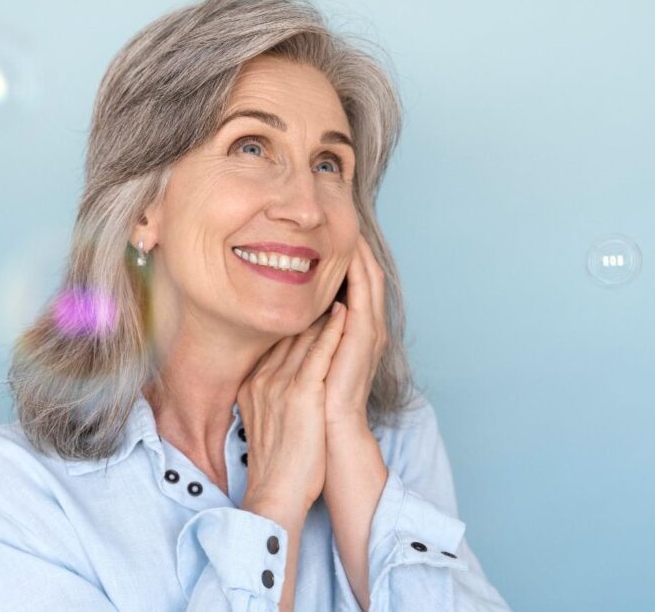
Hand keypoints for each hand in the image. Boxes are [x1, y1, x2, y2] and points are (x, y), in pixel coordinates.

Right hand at [237, 303, 347, 512]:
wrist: (277, 493)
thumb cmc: (280, 464)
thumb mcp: (264, 421)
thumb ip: (268, 396)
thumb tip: (281, 383)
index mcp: (252, 384)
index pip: (275, 342)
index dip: (292, 319)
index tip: (308, 300)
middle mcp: (262, 378)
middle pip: (288, 333)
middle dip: (308, 308)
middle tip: (326, 282)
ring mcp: (280, 384)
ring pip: (303, 336)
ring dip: (322, 309)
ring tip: (339, 284)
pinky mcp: (302, 393)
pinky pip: (319, 352)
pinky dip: (332, 329)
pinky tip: (344, 310)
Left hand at [323, 233, 387, 430]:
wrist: (330, 434)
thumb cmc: (315, 403)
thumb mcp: (308, 360)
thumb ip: (304, 337)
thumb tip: (284, 318)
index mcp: (355, 335)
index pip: (355, 287)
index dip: (348, 261)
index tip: (332, 236)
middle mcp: (367, 330)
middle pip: (367, 277)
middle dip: (358, 249)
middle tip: (346, 220)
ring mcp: (369, 334)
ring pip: (370, 280)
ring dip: (362, 254)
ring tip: (350, 227)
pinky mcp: (365, 338)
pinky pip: (365, 295)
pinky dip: (359, 272)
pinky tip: (349, 253)